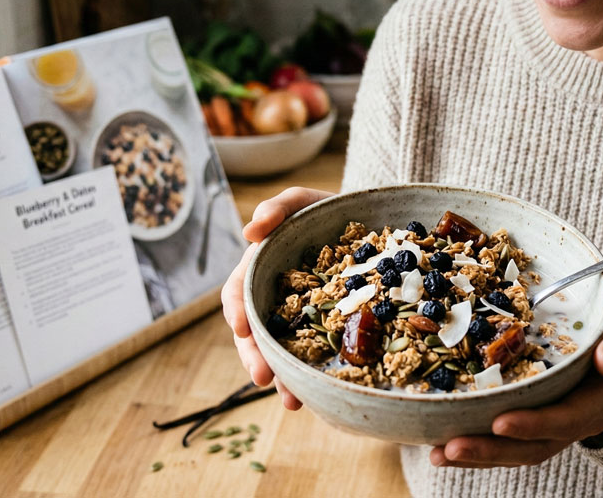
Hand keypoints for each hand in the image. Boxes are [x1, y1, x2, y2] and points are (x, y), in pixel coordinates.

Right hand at [221, 186, 334, 410]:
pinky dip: (310, 374)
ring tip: (291, 400)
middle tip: (264, 378)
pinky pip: (312, 354)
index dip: (237, 311)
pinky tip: (316, 395)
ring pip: (281, 350)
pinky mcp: (324, 328)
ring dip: (282, 376)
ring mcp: (298, 315)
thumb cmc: (326, 210)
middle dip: (256, 357)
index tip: (242, 329)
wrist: (366, 222)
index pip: (238, 291)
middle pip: (255, 331)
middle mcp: (274, 296)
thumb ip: (277, 208)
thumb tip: (251, 230)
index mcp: (260, 268)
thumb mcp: (302, 202)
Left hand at [430, 303, 602, 468]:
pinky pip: (509, 439)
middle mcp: (575, 420)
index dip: (533, 424)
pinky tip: (443, 440)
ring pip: (516, 449)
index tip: (499, 422)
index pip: (565, 419)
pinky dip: (478, 442)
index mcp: (600, 401)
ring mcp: (556, 423)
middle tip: (449, 447)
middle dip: (490, 450)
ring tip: (437, 452)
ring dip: (477, 455)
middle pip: (532, 446)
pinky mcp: (539, 419)